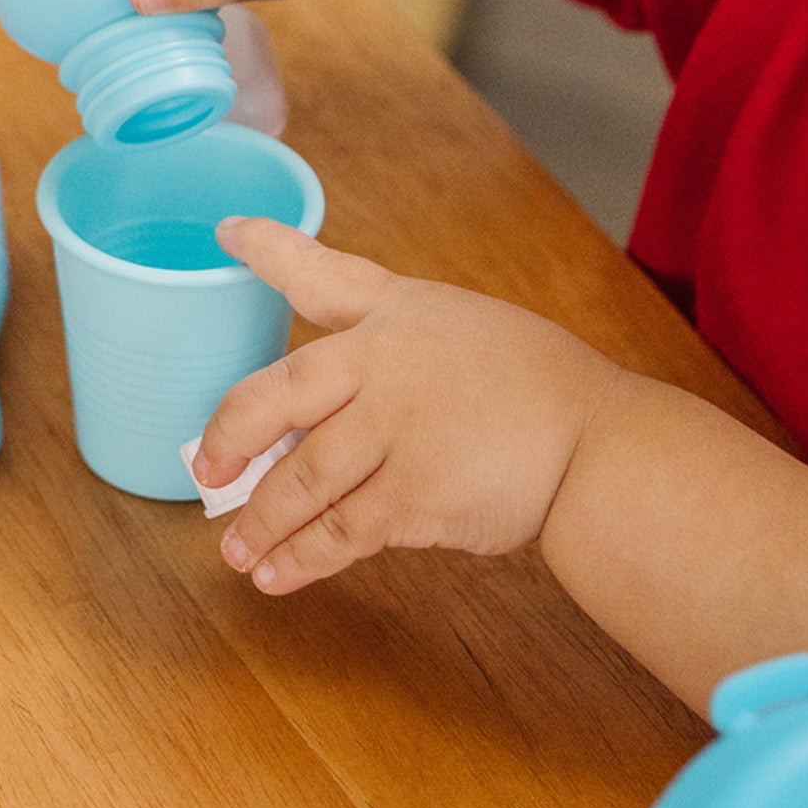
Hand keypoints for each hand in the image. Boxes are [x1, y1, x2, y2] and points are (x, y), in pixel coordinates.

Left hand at [190, 220, 624, 592]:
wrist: (601, 447)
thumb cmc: (535, 384)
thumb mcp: (456, 325)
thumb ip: (377, 331)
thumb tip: (306, 372)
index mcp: (394, 318)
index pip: (319, 275)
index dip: (268, 250)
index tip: (227, 233)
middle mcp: (381, 369)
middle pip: (274, 397)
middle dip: (229, 435)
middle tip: (206, 467)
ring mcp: (393, 434)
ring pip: (298, 480)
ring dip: (259, 520)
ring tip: (235, 550)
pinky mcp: (412, 497)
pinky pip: (338, 532)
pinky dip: (300, 558)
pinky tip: (275, 575)